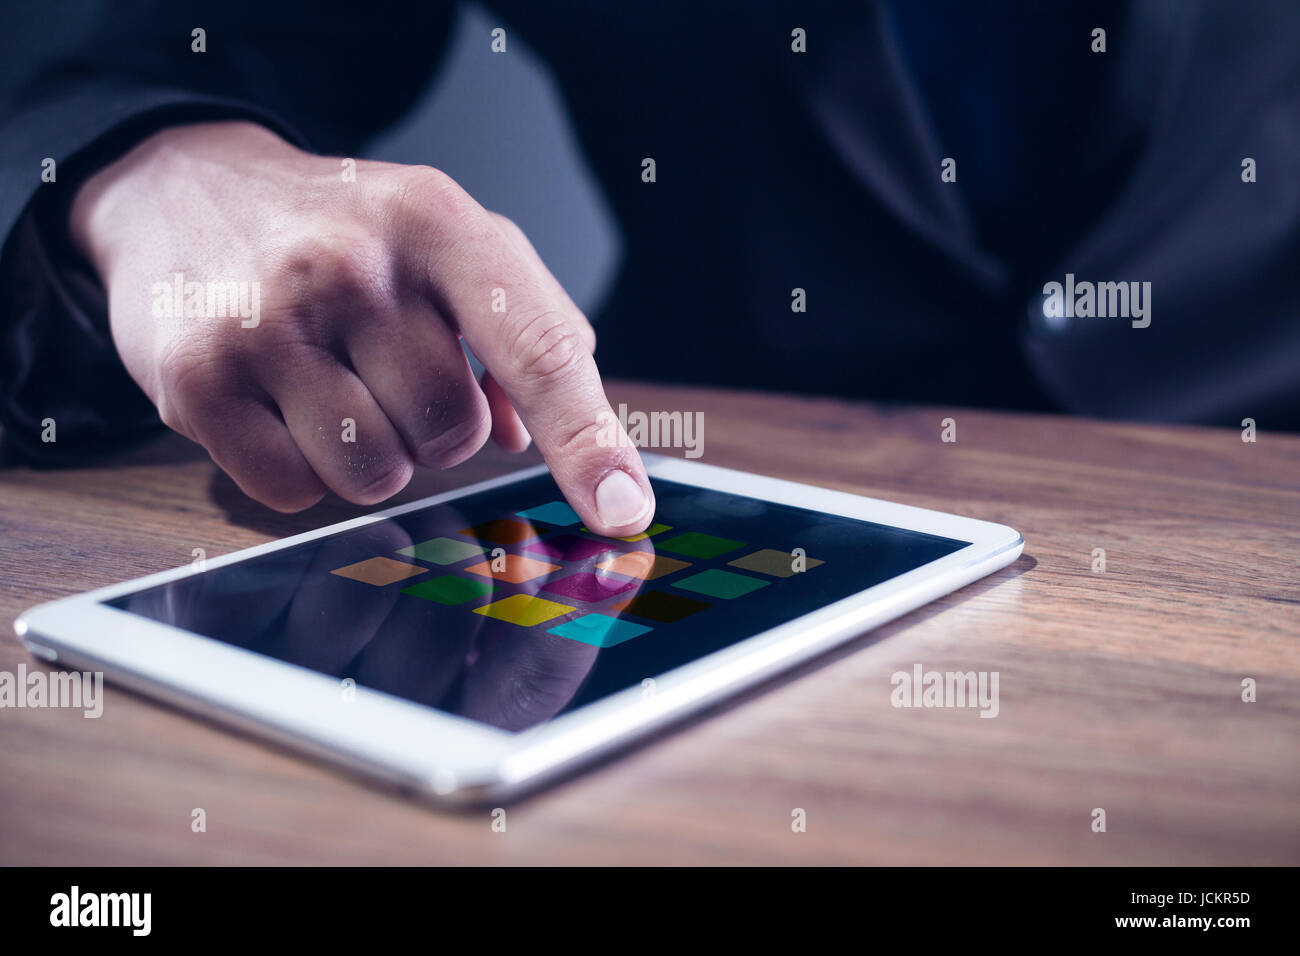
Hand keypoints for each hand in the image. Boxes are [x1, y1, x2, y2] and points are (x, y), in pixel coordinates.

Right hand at [69, 121, 653, 535]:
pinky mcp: (198, 381)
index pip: (538, 349)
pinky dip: (302, 468)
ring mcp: (265, 322)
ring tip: (332, 383)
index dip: (588, 441)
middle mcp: (350, 265)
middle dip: (437, 427)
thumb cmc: (345, 230)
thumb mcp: (447, 241)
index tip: (625, 510)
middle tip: (390, 370)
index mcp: (437, 223)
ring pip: (377, 475)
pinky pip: (295, 491)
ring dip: (372, 455)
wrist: (183, 190)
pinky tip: (280, 402)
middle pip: (453, 434)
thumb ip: (524, 331)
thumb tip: (548, 445)